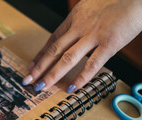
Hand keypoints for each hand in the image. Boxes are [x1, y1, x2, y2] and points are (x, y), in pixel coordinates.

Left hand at [22, 0, 141, 92]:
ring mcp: (93, 36)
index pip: (52, 40)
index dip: (40, 55)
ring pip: (67, 58)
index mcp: (74, 19)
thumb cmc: (114, 1)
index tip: (31, 67)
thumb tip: (69, 37)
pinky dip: (81, 78)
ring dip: (53, 74)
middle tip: (28, 81)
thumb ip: (78, 23)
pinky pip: (92, 64)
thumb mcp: (88, 8)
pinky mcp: (109, 44)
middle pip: (54, 51)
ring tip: (42, 86)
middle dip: (39, 67)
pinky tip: (72, 88)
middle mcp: (79, 28)